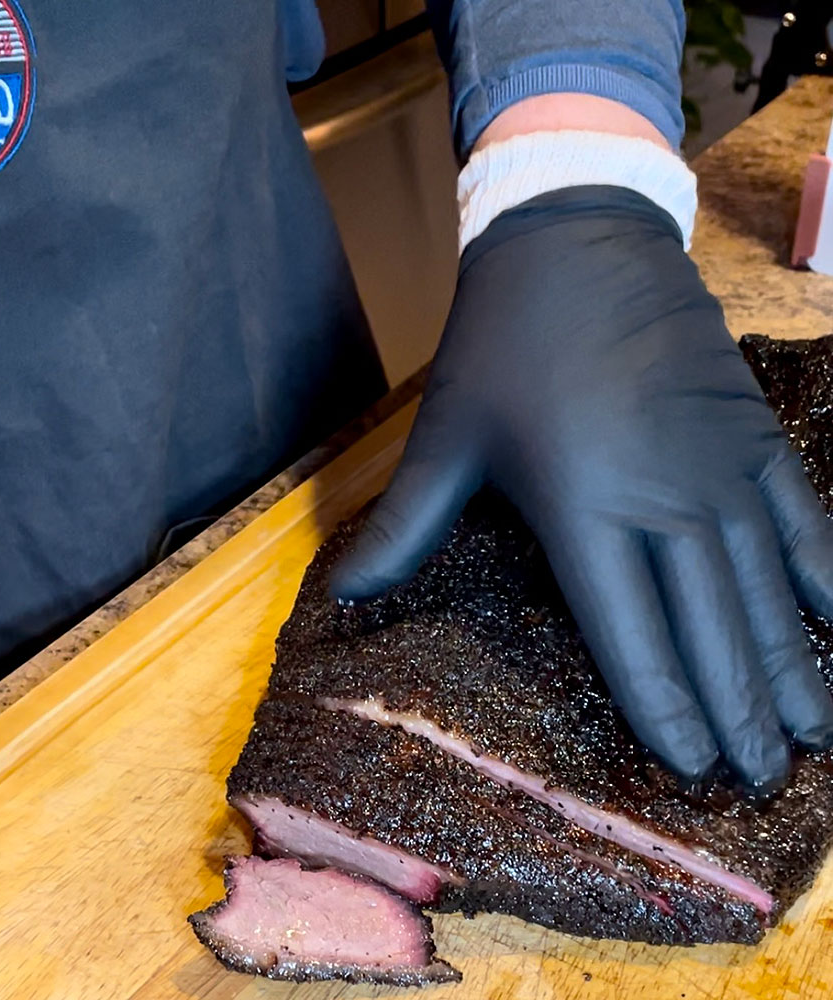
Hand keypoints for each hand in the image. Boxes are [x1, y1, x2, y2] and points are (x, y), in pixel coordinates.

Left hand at [330, 185, 832, 793]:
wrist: (575, 236)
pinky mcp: (754, 431)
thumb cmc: (502, 343)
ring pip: (768, 588)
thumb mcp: (445, 435)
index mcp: (586, 508)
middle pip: (711, 628)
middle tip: (761, 782)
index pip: (631, 635)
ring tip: (813, 738)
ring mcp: (722, 465)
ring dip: (792, 667)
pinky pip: (805, 517)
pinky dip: (829, 574)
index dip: (664, 708)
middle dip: (737, 711)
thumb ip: (403, 524)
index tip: (691, 768)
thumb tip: (343, 592)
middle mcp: (666, 499)